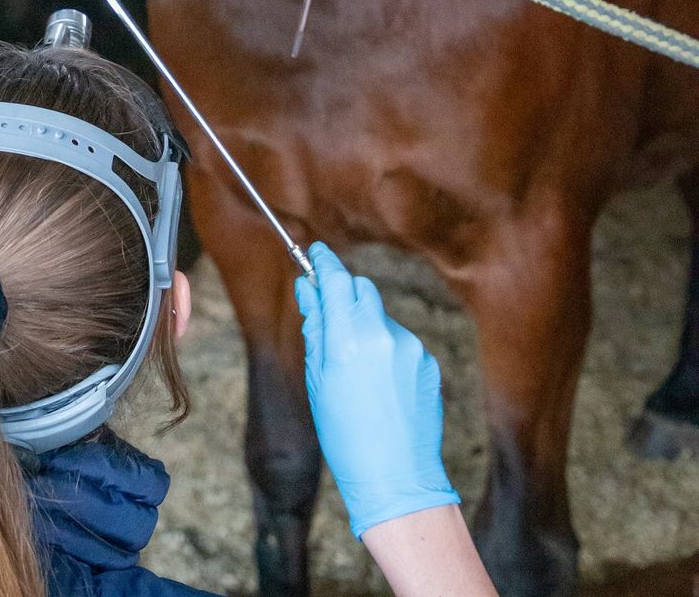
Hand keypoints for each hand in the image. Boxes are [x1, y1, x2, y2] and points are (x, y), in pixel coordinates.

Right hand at [295, 242, 458, 538]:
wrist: (397, 481)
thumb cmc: (347, 436)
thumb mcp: (318, 381)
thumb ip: (315, 328)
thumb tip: (308, 289)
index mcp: (349, 340)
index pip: (337, 279)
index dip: (324, 262)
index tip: (316, 253)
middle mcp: (383, 335)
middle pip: (362, 289)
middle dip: (345, 296)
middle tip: (329, 319)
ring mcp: (411, 348)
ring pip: (381, 317)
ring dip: (366, 328)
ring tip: (358, 375)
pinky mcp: (428, 361)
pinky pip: (400, 342)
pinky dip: (386, 351)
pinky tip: (381, 386)